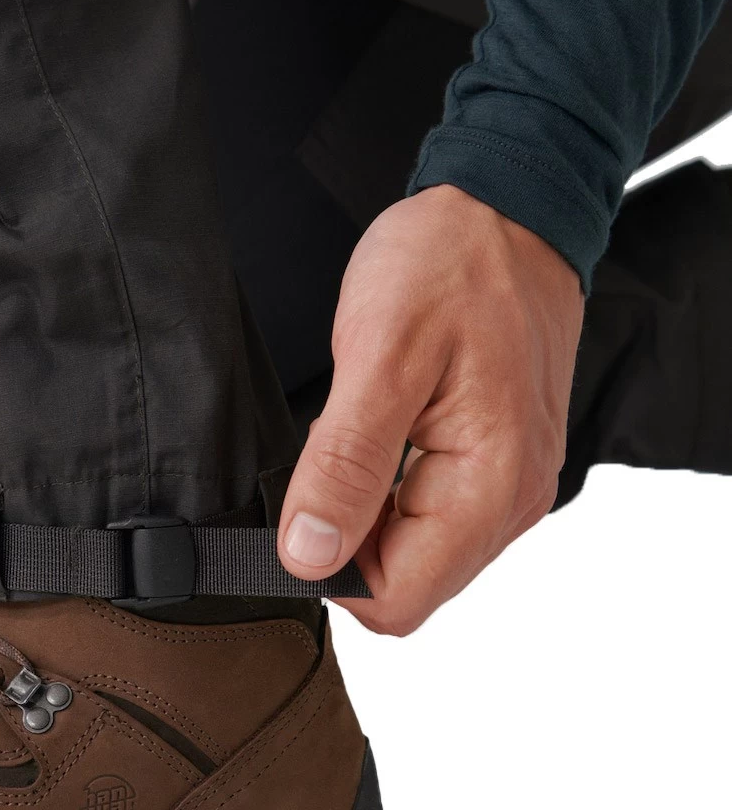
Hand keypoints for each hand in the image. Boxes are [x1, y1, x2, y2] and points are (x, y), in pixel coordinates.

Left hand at [276, 184, 584, 634]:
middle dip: (346, 536)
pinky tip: (376, 431)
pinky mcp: (495, 463)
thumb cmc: (450, 265)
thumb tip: (309, 554)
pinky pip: (428, 512)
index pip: (397, 600)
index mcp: (491, 488)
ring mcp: (508, 485)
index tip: (297, 506)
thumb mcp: (380, 357)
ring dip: (365, 509)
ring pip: (413, 551)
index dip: (329, 570)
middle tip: (326, 452)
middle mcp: (512, 502)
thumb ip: (345, 466)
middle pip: (406, 582)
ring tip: (355, 430)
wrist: (504, 209)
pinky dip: (386, 487)